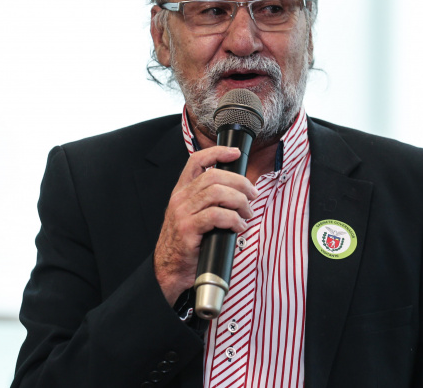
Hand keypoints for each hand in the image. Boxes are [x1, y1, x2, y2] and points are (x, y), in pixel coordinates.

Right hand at [154, 146, 256, 304]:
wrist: (169, 271)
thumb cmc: (186, 244)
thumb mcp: (193, 216)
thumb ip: (209, 201)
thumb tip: (239, 192)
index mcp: (182, 191)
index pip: (196, 161)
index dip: (217, 152)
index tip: (234, 153)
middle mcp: (181, 198)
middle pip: (214, 176)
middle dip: (240, 183)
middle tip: (252, 195)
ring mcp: (183, 213)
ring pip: (217, 193)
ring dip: (239, 202)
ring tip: (247, 213)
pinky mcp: (188, 229)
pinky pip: (216, 216)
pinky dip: (234, 220)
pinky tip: (239, 227)